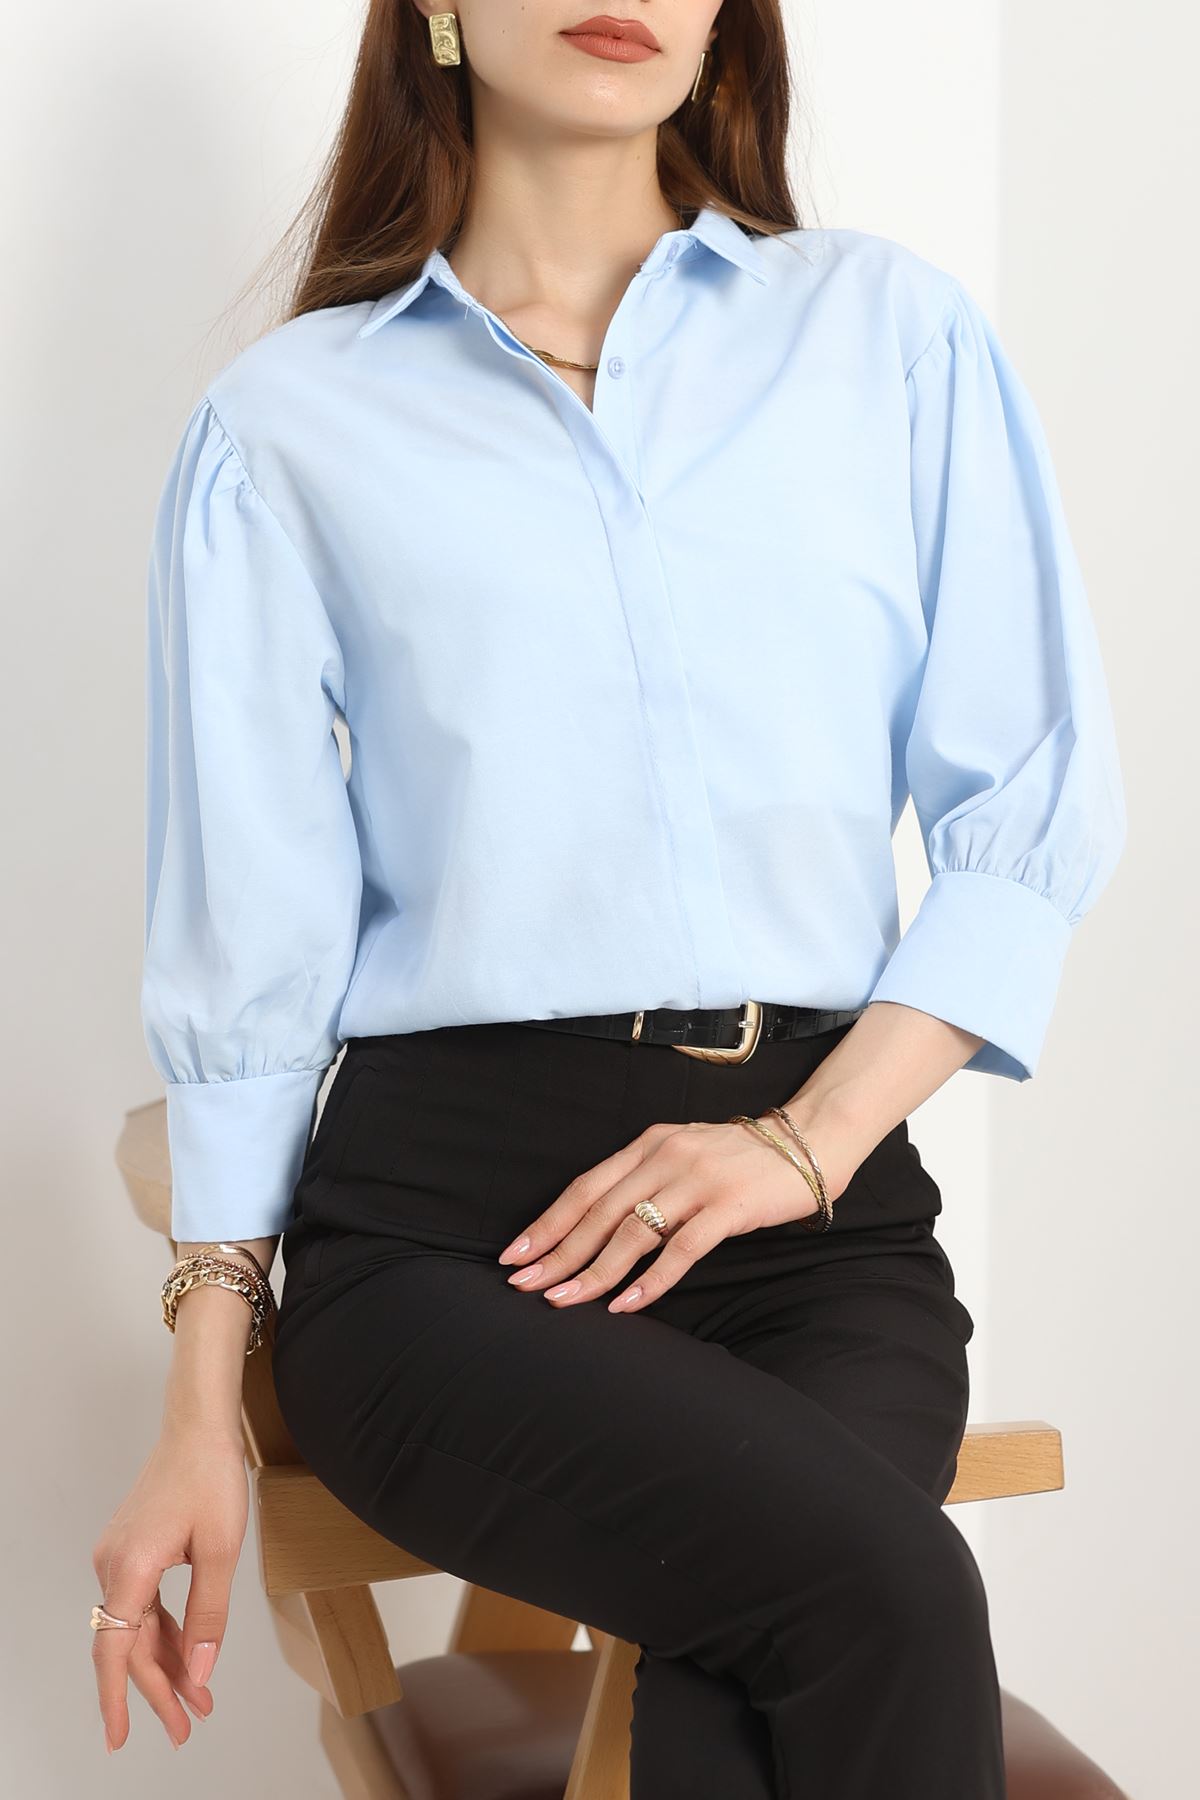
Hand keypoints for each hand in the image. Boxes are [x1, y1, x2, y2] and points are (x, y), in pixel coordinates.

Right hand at [91, 1420, 247, 1752]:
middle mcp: (114, 1566)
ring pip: (138, 1627)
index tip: (119, 1738)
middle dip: (159, 1689)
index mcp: (131, 1568)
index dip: (119, 1699)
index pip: (117, 1650)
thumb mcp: (221, 1551)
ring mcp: (119, 1558)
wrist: (198, 1428)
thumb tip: (201, 1671)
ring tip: (197, 1700)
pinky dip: (165, 1632)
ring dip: (166, 1663)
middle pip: (130, 1645)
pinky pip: (143, 1605)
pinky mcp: (131, 1550)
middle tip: (187, 1726)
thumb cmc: (211, 1478)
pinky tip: (188, 1654)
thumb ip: (209, 1615)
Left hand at [496, 1115, 837, 1314]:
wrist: (809, 1140)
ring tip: (565, 1301)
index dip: (547, 1222)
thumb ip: (645, 1179)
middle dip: (557, 1252)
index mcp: (648, 1145)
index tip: (515, 1254)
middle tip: (524, 1285)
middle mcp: (665, 1158)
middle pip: (598, 1212)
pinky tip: (628, 1304)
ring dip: (594, 1271)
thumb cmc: (741, 1156)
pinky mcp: (728, 1206)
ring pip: (632, 1232)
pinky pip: (682, 1249)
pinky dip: (652, 1280)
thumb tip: (597, 1224)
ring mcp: (696, 1182)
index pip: (585, 1188)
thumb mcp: (683, 1153)